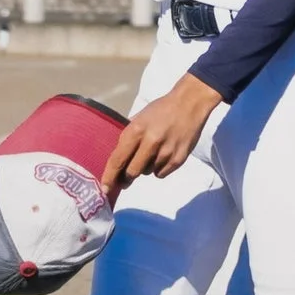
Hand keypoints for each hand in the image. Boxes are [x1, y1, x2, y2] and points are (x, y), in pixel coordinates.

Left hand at [100, 73, 223, 190]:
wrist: (189, 104)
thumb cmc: (159, 110)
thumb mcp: (138, 119)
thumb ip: (128, 138)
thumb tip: (117, 160)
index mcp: (136, 130)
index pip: (118, 159)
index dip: (110, 176)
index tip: (105, 189)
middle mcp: (150, 142)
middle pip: (132, 172)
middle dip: (127, 176)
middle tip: (126, 176)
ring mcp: (166, 152)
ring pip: (147, 173)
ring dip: (145, 168)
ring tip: (152, 152)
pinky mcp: (179, 158)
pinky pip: (161, 174)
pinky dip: (159, 169)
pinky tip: (162, 155)